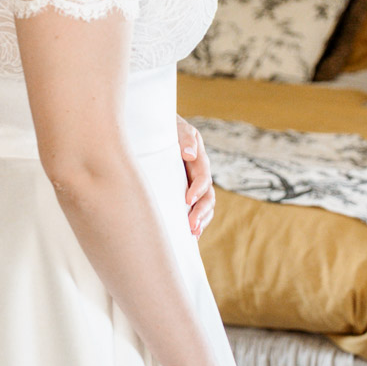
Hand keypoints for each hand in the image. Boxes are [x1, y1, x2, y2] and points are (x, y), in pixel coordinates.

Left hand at [177, 116, 214, 237]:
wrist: (158, 129)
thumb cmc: (168, 128)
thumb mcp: (178, 128)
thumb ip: (186, 139)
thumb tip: (189, 154)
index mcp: (199, 160)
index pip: (203, 178)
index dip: (197, 190)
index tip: (187, 200)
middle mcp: (199, 175)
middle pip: (208, 197)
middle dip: (201, 212)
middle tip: (191, 226)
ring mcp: (193, 185)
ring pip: (204, 206)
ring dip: (201, 221)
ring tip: (193, 234)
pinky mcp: (185, 192)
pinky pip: (195, 209)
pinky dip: (195, 222)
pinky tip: (190, 237)